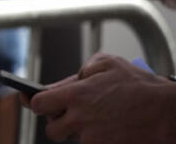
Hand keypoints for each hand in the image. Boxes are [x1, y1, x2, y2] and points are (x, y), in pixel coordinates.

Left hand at [27, 53, 175, 143]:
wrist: (168, 112)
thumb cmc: (140, 85)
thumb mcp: (107, 63)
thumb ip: (83, 70)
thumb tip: (73, 80)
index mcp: (75, 94)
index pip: (38, 104)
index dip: (37, 103)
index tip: (37, 102)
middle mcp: (80, 118)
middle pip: (52, 130)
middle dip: (58, 123)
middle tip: (69, 115)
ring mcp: (93, 137)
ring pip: (73, 140)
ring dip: (79, 132)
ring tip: (95, 120)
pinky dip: (97, 139)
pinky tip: (108, 128)